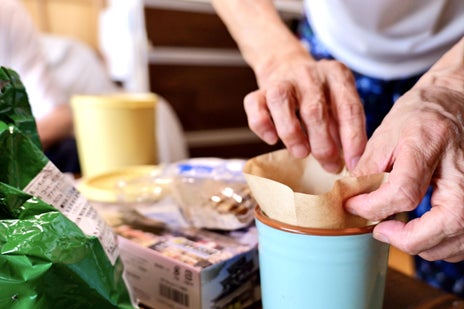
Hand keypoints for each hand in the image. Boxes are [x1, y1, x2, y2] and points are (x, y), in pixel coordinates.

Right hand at [244, 48, 366, 171]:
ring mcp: (282, 80)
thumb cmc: (318, 93)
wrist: (286, 64)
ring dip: (292, 133)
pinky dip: (262, 125)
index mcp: (336, 75)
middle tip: (329, 165)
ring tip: (301, 153)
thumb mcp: (338, 102)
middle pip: (314, 109)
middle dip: (323, 144)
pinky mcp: (260, 89)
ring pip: (280, 102)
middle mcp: (309, 74)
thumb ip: (343, 127)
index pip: (349, 107)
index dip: (353, 138)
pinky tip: (272, 139)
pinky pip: (255, 105)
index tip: (354, 163)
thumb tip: (349, 162)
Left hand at [346, 71, 463, 261]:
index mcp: (430, 143)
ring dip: (424, 245)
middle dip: (409, 239)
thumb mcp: (385, 133)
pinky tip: (420, 235)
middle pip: (447, 220)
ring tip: (395, 233)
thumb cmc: (418, 117)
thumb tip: (350, 199)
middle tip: (380, 231)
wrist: (453, 104)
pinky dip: (442, 244)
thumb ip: (369, 168)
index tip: (352, 207)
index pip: (404, 190)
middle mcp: (461, 167)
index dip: (373, 206)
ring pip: (460, 234)